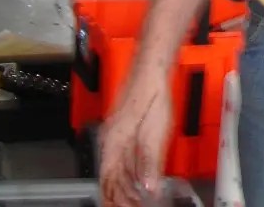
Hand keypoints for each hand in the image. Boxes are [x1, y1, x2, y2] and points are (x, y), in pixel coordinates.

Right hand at [99, 76, 172, 205]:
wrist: (151, 70)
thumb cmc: (151, 96)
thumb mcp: (154, 133)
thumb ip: (149, 162)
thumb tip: (149, 189)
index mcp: (113, 146)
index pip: (109, 184)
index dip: (117, 200)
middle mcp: (110, 142)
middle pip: (110, 178)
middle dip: (120, 196)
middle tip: (134, 205)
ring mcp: (116, 134)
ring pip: (115, 169)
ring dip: (124, 186)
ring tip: (135, 198)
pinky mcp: (124, 127)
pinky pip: (121, 157)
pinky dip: (128, 172)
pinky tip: (137, 175)